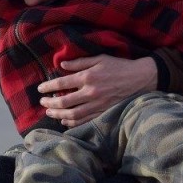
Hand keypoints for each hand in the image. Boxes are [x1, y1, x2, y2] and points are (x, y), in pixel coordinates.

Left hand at [37, 55, 157, 126]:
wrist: (141, 78)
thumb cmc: (119, 66)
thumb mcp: (99, 59)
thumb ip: (79, 62)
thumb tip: (62, 65)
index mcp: (88, 77)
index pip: (62, 83)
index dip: (48, 87)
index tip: (40, 89)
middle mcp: (91, 92)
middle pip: (64, 102)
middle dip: (50, 103)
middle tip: (42, 103)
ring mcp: (98, 104)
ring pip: (73, 114)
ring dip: (58, 115)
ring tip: (50, 113)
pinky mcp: (104, 112)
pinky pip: (85, 121)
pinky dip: (73, 123)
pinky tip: (65, 121)